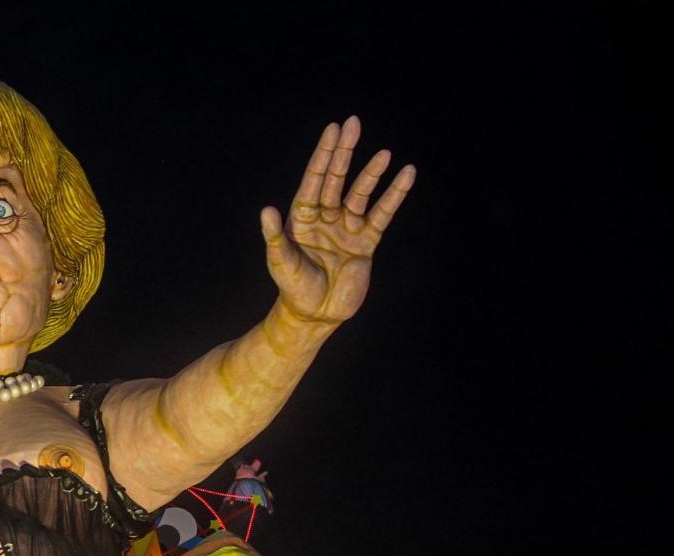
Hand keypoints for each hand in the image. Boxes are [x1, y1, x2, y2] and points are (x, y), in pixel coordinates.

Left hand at [260, 116, 413, 324]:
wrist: (316, 315)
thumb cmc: (293, 288)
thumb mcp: (281, 262)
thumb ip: (275, 236)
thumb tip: (267, 209)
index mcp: (303, 216)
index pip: (314, 178)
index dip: (324, 155)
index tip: (333, 130)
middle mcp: (325, 216)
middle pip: (337, 178)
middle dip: (345, 152)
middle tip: (354, 123)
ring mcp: (346, 228)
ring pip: (361, 194)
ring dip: (372, 174)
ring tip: (385, 154)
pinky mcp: (366, 242)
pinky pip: (382, 215)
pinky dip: (394, 195)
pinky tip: (406, 175)